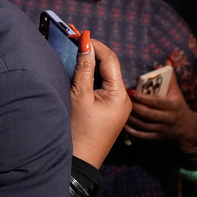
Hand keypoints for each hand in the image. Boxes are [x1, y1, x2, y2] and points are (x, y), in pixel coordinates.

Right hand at [70, 32, 131, 168]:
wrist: (79, 162)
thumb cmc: (78, 131)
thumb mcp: (79, 96)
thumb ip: (83, 69)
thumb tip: (85, 44)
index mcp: (119, 95)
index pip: (109, 59)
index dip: (94, 44)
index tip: (76, 34)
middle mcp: (123, 99)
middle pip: (109, 65)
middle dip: (92, 51)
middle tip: (72, 39)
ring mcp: (117, 106)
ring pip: (105, 75)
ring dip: (91, 62)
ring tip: (74, 50)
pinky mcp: (109, 111)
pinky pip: (102, 86)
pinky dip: (91, 75)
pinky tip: (79, 69)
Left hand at [125, 74, 196, 150]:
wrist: (187, 128)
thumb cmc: (178, 105)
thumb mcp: (176, 91)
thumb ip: (170, 76)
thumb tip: (167, 59)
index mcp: (173, 105)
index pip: (155, 101)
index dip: (142, 97)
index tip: (129, 91)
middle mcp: (168, 118)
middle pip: (148, 114)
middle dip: (133, 106)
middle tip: (120, 99)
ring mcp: (162, 129)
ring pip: (143, 125)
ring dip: (130, 118)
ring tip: (119, 109)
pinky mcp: (157, 137)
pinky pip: (142, 135)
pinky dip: (131, 130)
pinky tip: (123, 123)